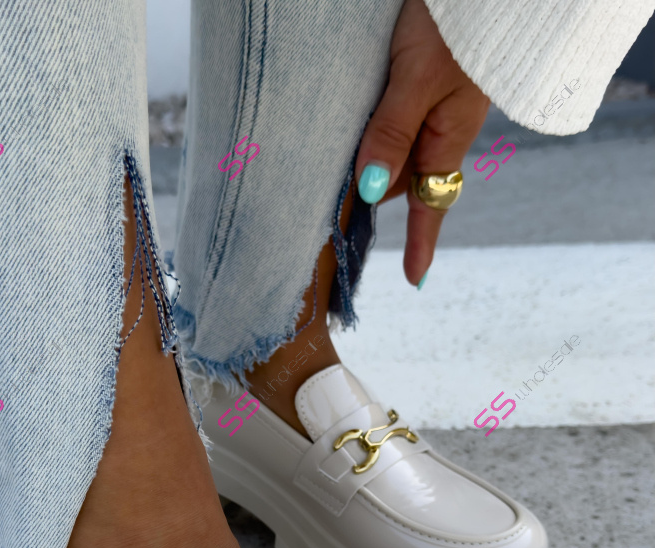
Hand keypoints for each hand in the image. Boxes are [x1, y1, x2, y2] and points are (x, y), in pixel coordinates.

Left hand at [355, 0, 490, 285]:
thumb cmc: (454, 26)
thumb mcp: (417, 80)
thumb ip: (392, 131)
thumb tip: (371, 189)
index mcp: (447, 140)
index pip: (431, 206)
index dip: (421, 244)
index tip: (414, 280)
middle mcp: (439, 132)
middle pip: (402, 182)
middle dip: (374, 197)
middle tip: (337, 214)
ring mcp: (431, 110)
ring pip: (393, 153)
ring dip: (369, 163)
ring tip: (335, 174)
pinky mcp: (418, 86)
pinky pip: (392, 125)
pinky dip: (372, 136)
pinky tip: (352, 131)